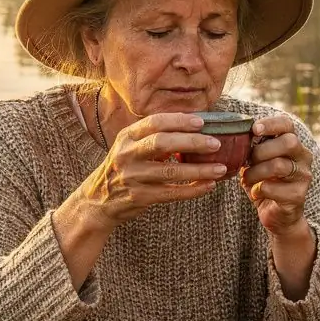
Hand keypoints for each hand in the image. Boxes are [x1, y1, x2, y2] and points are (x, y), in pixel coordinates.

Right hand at [82, 113, 227, 226]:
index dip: (179, 121)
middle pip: (162, 143)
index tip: (202, 122)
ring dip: (199, 170)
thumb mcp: (130, 146)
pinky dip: (192, 190)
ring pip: (171, 172)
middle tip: (216, 144)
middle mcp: (127, 154)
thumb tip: (194, 126)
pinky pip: (171, 193)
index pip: (155, 123)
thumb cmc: (123, 167)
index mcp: (127, 136)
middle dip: (192, 142)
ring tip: (220, 169)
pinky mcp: (140, 197)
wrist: (98, 199)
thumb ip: (154, 136)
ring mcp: (133, 177)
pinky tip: (208, 186)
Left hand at [239, 115, 312, 238]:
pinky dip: (257, 190)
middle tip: (248, 161)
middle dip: (261, 151)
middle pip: (289, 142)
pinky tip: (255, 192)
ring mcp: (303, 177)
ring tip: (246, 178)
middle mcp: (304, 157)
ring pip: (279, 165)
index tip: (254, 129)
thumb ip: (252, 148)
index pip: (288, 124)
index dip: (271, 124)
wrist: (278, 214)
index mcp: (294, 144)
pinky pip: (272, 188)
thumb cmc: (265, 182)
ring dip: (255, 172)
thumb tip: (232, 135)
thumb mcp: (257, 162)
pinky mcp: (298, 196)